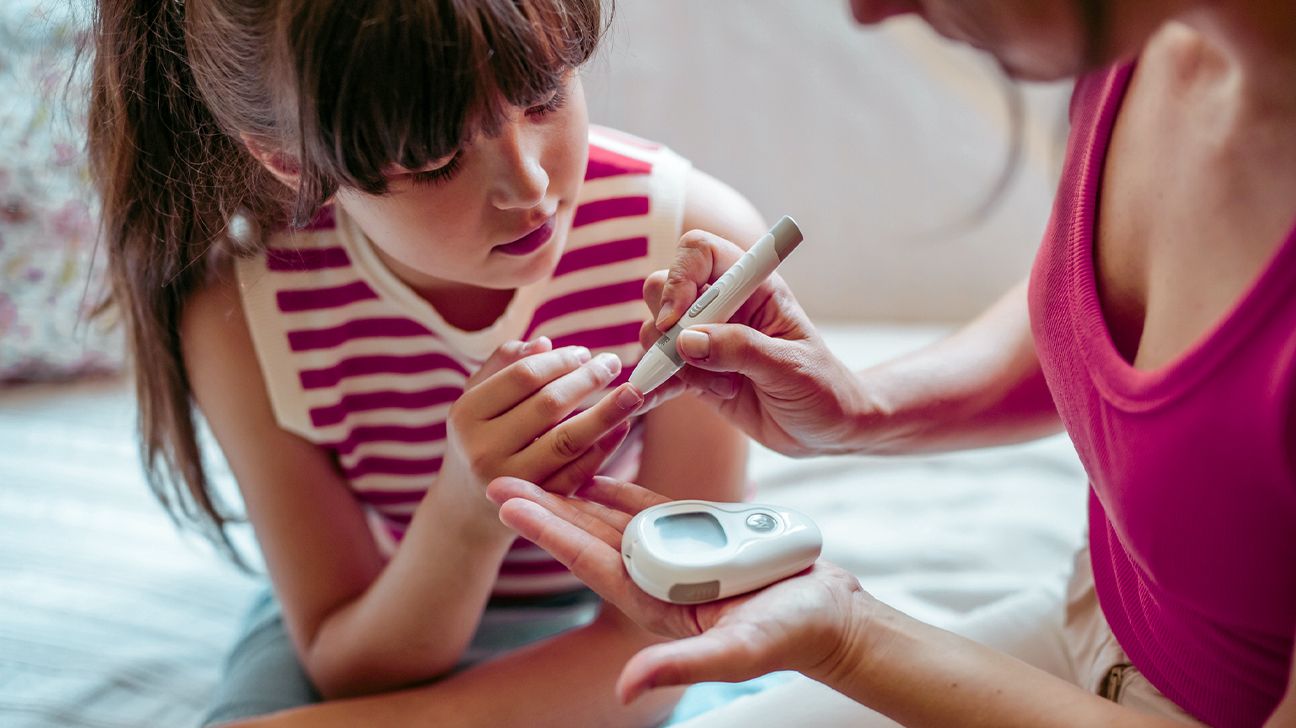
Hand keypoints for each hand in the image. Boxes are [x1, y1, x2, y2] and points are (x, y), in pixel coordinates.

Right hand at [439, 337, 644, 528]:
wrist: (465, 509)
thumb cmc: (477, 439)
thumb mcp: (476, 400)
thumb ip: (503, 365)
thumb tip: (545, 344)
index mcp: (466, 415)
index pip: (523, 376)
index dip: (560, 361)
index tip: (585, 353)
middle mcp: (483, 449)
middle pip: (548, 405)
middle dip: (588, 380)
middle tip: (613, 364)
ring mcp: (512, 481)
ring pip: (568, 440)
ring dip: (605, 413)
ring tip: (632, 392)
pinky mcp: (537, 505)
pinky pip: (577, 473)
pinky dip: (603, 449)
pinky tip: (621, 428)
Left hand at [486, 475, 874, 702]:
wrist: (830, 616)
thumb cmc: (790, 635)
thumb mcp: (737, 653)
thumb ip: (681, 665)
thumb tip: (626, 687)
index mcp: (654, 601)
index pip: (588, 559)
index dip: (546, 531)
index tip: (507, 505)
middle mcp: (655, 577)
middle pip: (586, 535)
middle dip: (543, 507)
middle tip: (496, 478)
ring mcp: (674, 555)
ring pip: (612, 518)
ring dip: (573, 493)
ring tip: (536, 467)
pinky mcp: (699, 536)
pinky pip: (651, 508)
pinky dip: (621, 490)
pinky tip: (595, 473)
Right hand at [641, 230, 870, 455]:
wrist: (826, 429)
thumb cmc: (821, 388)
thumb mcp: (789, 368)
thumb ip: (740, 350)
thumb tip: (686, 341)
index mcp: (753, 287)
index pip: (700, 252)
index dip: (680, 278)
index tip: (676, 319)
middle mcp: (723, 305)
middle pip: (663, 288)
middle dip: (667, 327)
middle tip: (691, 360)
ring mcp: (705, 338)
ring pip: (657, 332)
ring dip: (675, 365)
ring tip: (724, 388)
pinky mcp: (695, 372)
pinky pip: (659, 370)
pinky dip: (653, 385)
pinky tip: (653, 400)